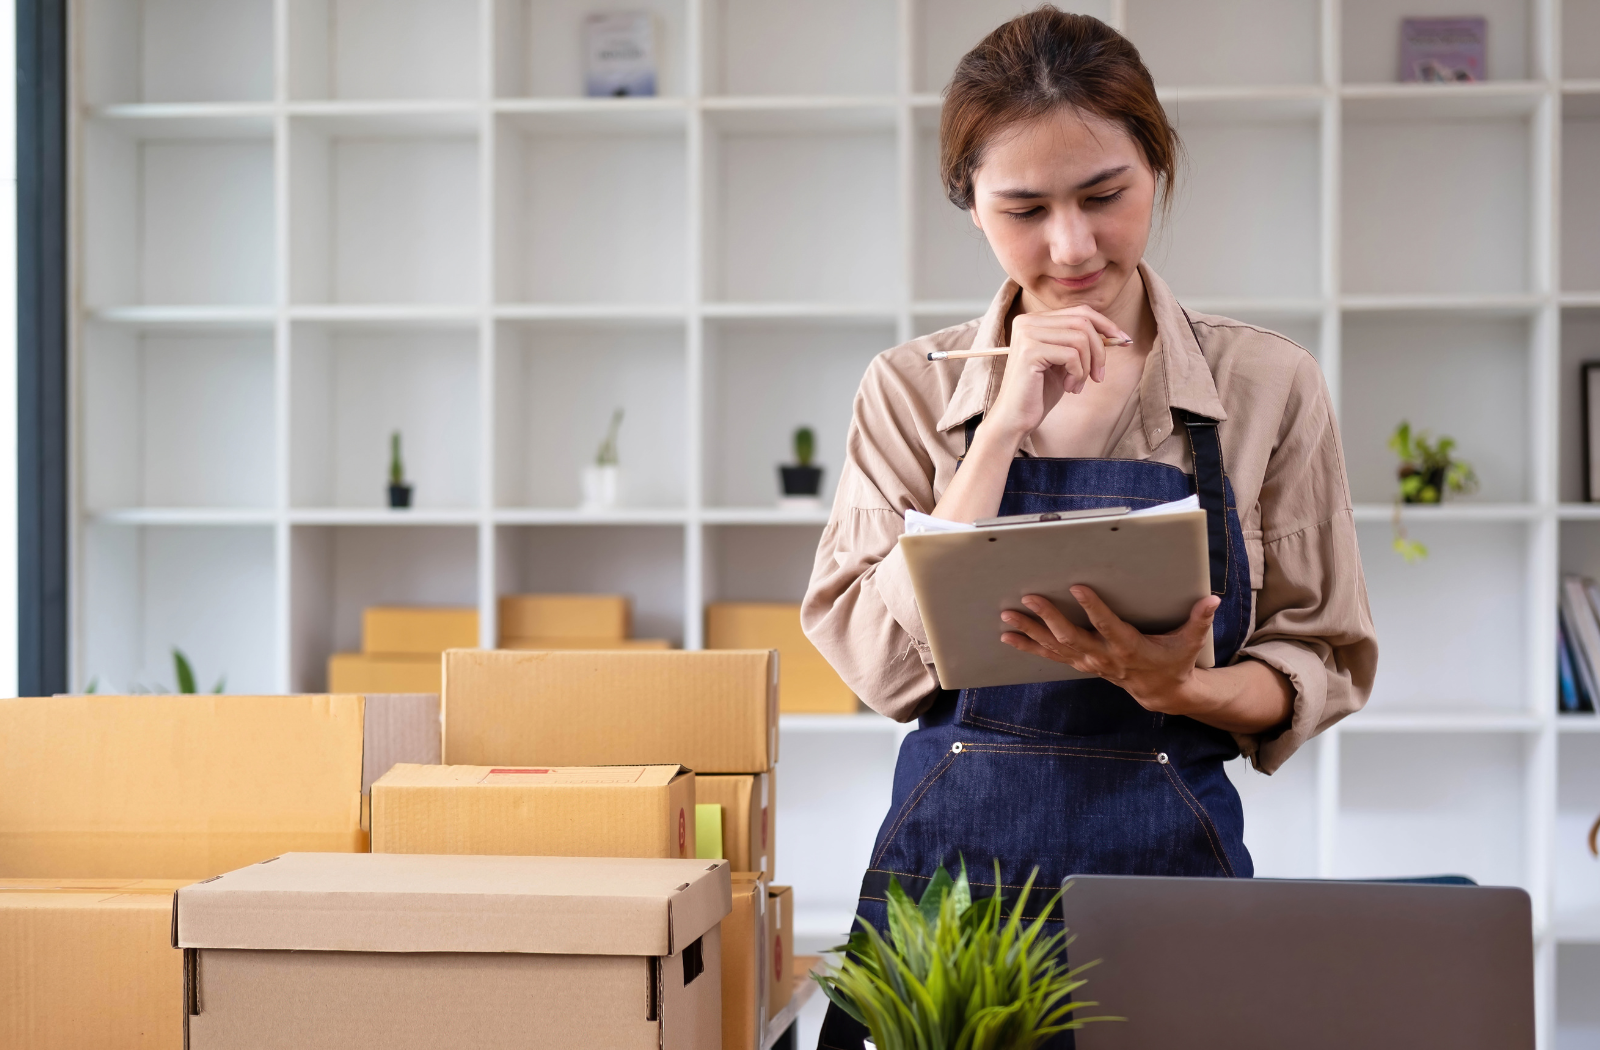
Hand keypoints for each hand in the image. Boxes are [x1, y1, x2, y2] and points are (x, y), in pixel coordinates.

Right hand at [986, 306, 1130, 441]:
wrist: (1016, 418)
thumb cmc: (1040, 392)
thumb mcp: (1065, 362)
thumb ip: (1082, 343)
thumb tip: (1116, 334)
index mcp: (1034, 320)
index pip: (1080, 312)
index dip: (1106, 325)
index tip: (1124, 341)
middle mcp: (1027, 322)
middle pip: (1083, 322)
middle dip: (1099, 350)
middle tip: (1099, 376)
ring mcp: (1027, 335)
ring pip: (1080, 339)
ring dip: (1087, 366)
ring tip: (1078, 385)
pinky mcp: (1029, 352)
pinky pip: (1071, 355)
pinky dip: (1078, 374)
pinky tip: (1069, 387)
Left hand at [999, 585, 1220, 714]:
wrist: (1161, 692)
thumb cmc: (1174, 661)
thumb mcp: (1190, 642)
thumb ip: (1199, 620)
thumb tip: (1212, 600)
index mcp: (1128, 646)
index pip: (1108, 625)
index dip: (1092, 608)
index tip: (1077, 587)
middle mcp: (1104, 656)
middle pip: (1071, 636)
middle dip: (1048, 617)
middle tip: (1029, 597)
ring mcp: (1089, 662)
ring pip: (1054, 646)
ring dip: (1029, 631)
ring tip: (1007, 616)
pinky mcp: (1081, 663)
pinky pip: (1050, 655)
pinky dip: (1029, 646)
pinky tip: (1008, 637)